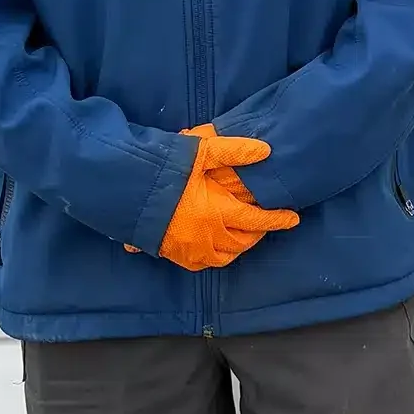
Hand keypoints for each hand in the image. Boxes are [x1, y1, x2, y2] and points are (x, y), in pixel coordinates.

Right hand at [126, 125, 298, 271]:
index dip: (277, 219)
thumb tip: (265, 150)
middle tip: (267, 224)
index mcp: (216, 213)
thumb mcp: (200, 152)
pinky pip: (197, 263)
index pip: (256, 220)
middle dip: (257, 234)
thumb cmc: (162, 168)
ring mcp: (185, 248)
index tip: (293, 219)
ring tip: (244, 237)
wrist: (121, 189)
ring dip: (237, 248)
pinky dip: (212, 257)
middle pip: (241, 242)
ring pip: (221, 257)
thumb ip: (234, 151)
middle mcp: (204, 236)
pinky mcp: (167, 251)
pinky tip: (213, 248)